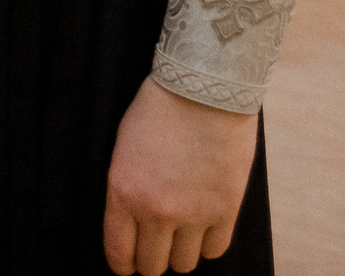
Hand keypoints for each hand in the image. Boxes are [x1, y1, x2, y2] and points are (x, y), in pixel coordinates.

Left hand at [102, 79, 258, 273]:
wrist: (204, 86)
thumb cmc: (160, 108)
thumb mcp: (124, 148)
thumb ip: (125, 190)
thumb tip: (130, 224)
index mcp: (123, 193)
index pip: (119, 254)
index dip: (124, 264)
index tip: (129, 262)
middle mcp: (156, 211)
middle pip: (152, 266)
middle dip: (152, 258)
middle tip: (157, 244)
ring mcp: (193, 213)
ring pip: (184, 264)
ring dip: (181, 251)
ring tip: (183, 232)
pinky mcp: (225, 209)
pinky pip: (215, 250)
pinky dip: (209, 243)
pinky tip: (205, 226)